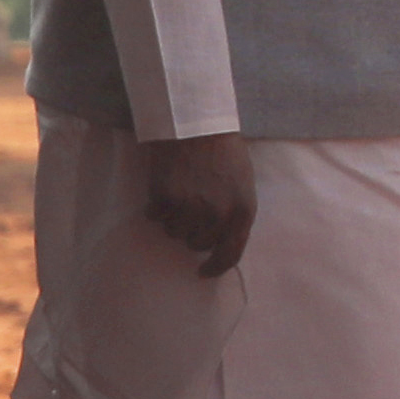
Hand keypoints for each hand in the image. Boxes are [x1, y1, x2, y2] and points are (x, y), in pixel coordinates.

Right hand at [143, 132, 258, 279]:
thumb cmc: (224, 154)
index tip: (204, 271)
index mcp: (243, 212)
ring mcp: (190, 209)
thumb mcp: (244, 186)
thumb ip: (235, 215)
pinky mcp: (165, 200)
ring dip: (174, 219)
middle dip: (193, 232)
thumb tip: (222, 243)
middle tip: (192, 208)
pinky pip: (155, 218)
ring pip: (174, 233)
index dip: (216, 267)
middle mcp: (218, 216)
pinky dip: (156, 208)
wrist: (196, 127)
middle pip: (197, 245)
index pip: (230, 254)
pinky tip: (164, 189)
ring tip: (181, 192)